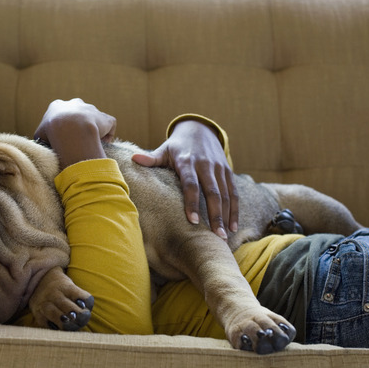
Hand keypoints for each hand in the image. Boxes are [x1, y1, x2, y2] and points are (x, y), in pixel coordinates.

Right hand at [33, 98, 115, 168]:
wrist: (71, 129)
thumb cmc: (52, 132)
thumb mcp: (39, 135)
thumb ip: (42, 136)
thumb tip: (43, 143)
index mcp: (58, 105)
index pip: (59, 113)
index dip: (60, 125)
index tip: (61, 137)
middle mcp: (76, 103)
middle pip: (77, 113)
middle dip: (78, 124)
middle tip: (75, 140)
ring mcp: (92, 109)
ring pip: (93, 119)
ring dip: (93, 131)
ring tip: (89, 144)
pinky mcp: (105, 118)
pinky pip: (109, 126)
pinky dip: (107, 135)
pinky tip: (102, 144)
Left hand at [131, 120, 237, 238]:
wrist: (200, 130)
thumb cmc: (178, 146)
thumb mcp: (164, 149)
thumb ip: (151, 158)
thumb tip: (134, 158)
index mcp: (188, 161)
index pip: (191, 184)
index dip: (192, 203)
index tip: (193, 221)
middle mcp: (206, 165)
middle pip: (213, 192)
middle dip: (215, 215)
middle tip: (216, 237)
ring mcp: (219, 169)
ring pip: (226, 195)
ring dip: (226, 216)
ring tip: (223, 236)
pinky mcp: (228, 172)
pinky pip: (234, 193)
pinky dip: (234, 210)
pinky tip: (232, 227)